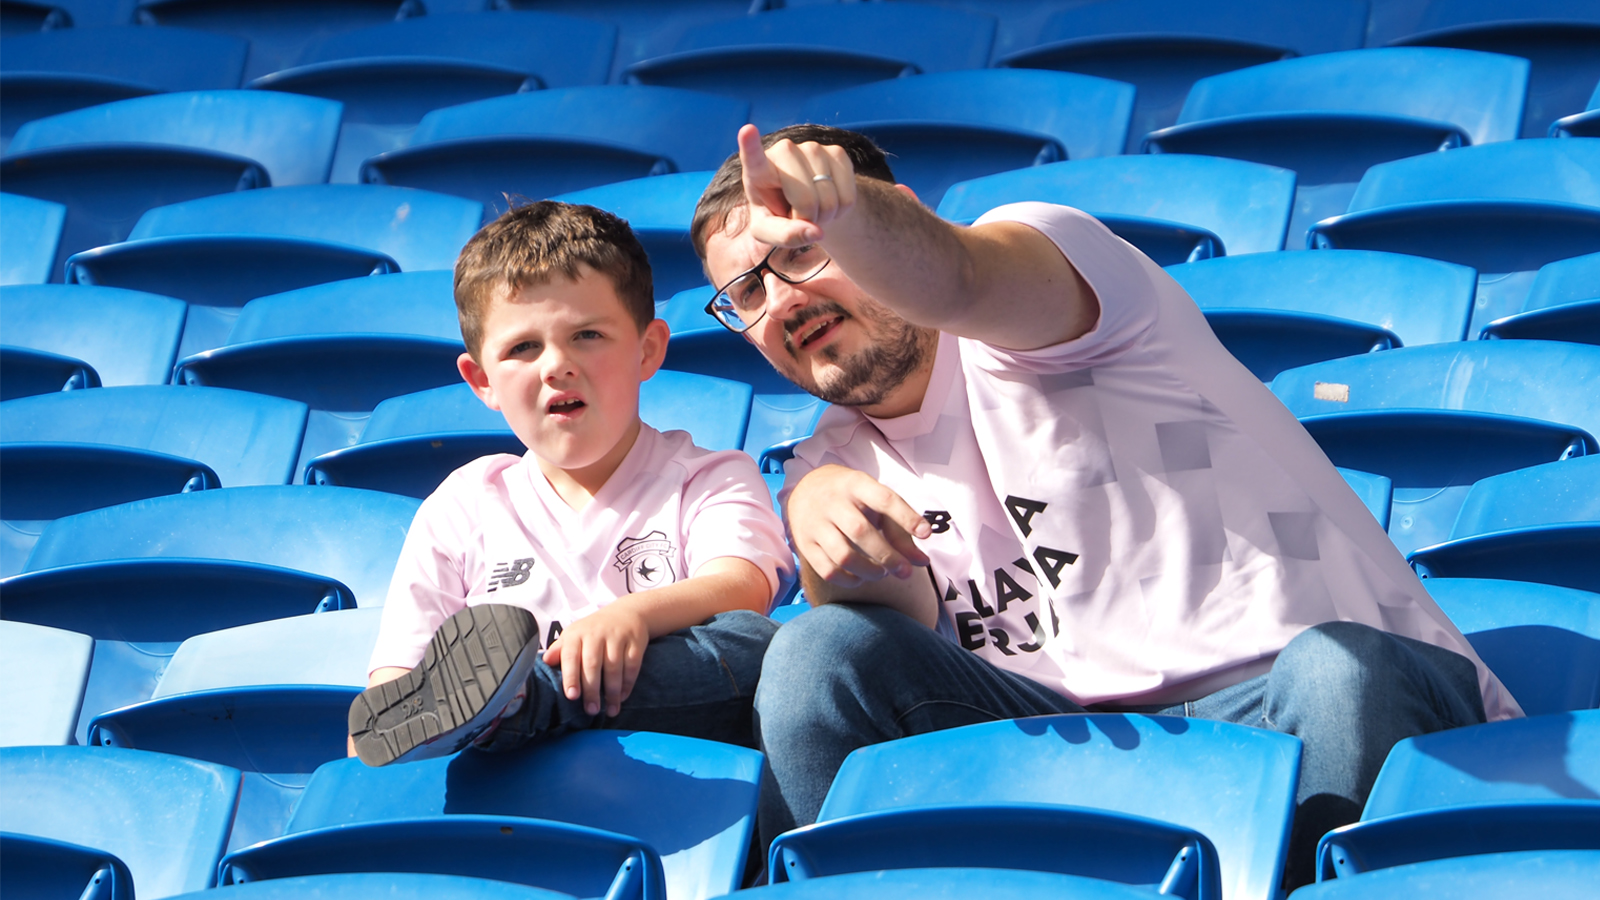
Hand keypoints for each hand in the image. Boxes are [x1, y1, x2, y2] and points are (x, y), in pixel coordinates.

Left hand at [541, 603, 647, 717]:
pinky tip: (623, 697)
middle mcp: (596, 634)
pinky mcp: (635, 642)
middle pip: (593, 664)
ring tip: (610, 710)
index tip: (572, 696)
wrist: (627, 613)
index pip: (571, 656)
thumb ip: (560, 649)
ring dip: (612, 692)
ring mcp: (617, 637)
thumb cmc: (594, 631)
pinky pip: (632, 666)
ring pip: (614, 667)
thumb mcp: (574, 635)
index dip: (571, 677)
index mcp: (577, 634)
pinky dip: (628, 684)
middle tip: (591, 710)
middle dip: (592, 690)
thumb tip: (545, 661)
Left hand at [738, 123, 858, 247]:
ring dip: (826, 215)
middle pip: (806, 199)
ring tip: (813, 208)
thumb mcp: (768, 232)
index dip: (751, 145)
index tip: (747, 130)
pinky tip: (830, 201)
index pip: (753, 157)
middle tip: (799, 216)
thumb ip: (784, 236)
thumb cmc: (777, 215)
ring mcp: (812, 147)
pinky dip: (842, 209)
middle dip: (808, 218)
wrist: (804, 202)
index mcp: (758, 170)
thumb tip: (815, 231)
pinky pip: (848, 195)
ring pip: (829, 198)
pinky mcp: (836, 151)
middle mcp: (784, 151)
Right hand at [787, 465, 932, 587]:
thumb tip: (921, 562)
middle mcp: (833, 502)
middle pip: (861, 532)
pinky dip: (848, 580)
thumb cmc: (850, 497)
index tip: (926, 534)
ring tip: (882, 573)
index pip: (883, 499)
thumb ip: (899, 529)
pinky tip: (860, 577)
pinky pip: (827, 570)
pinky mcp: (804, 543)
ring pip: (843, 555)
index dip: (906, 517)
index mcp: (855, 484)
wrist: (804, 489)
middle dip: (888, 556)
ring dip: (869, 571)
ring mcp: (815, 523)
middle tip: (904, 571)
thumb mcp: (873, 500)